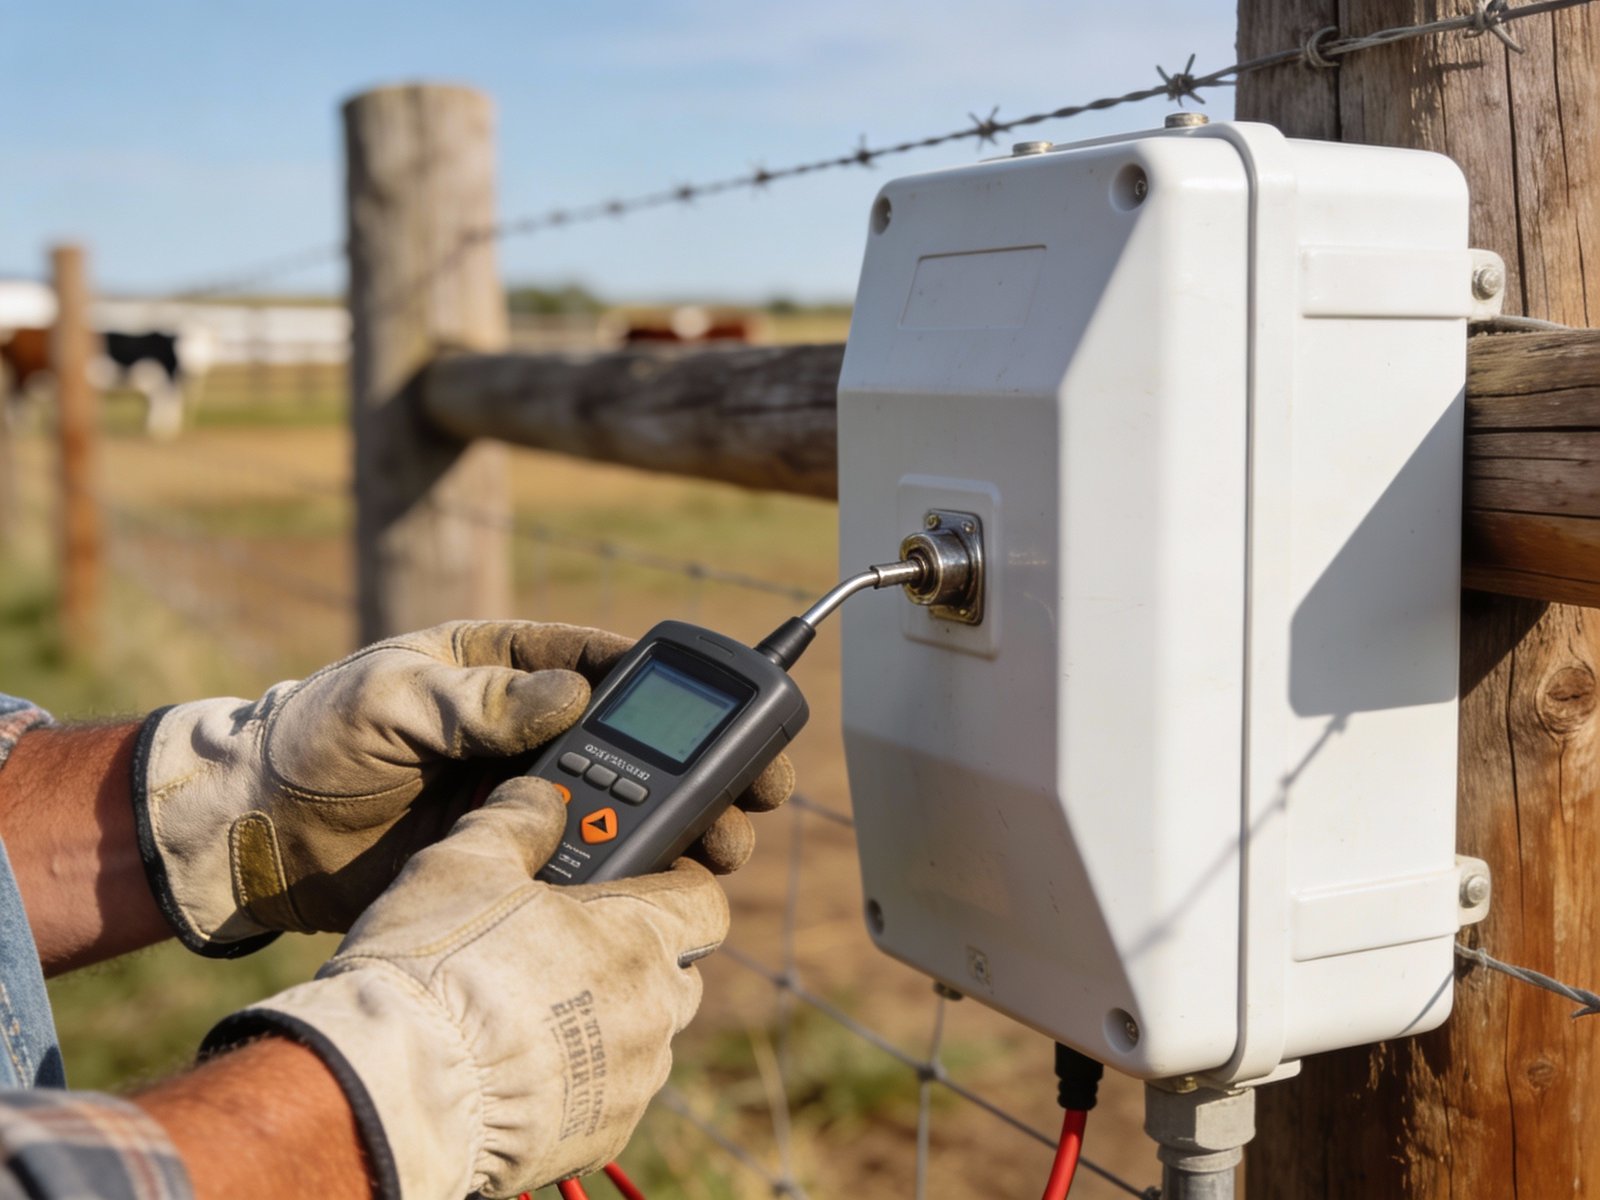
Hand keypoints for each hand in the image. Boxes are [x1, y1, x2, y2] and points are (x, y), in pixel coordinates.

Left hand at [134, 620, 792, 955]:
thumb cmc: (312, 738)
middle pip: (639, 744)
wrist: (254, 835)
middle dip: (705, 766)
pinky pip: (583, 863)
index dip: (674, 686)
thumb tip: (574, 696)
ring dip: (680, 826)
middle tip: (756, 794)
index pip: (606, 664)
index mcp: (503, 668)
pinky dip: (626, 877)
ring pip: (625, 807)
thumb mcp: (390, 699)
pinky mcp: (510, 857)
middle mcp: (525, 731)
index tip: (731, 704)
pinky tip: (665, 892)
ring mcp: (522, 796)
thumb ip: (477, 700)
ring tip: (723, 850)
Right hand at [203, 778, 726, 1199]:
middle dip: (637, 956)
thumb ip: (516, 818)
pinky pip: (608, 1098)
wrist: (397, 1091)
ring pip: (645, 1037)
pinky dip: (580, 1081)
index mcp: (640, 936)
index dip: (675, 886)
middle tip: (571, 946)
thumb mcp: (465, 861)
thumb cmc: (435, 969)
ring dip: (609, 1020)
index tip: (638, 883)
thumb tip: (539, 797)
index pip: (704, 901)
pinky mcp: (600, 1138)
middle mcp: (654, 1011)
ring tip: (535, 1010)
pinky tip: (523, 1067)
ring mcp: (632, 1081)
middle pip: (677, 972)